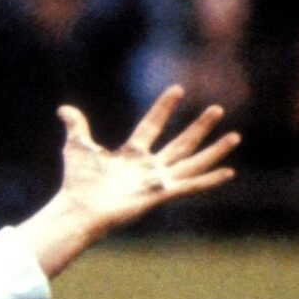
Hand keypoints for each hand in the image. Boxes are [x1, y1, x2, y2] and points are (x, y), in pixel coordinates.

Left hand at [19, 86, 238, 277]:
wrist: (78, 209)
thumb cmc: (77, 183)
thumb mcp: (77, 147)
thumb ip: (76, 127)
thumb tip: (63, 109)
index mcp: (131, 155)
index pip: (151, 125)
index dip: (163, 107)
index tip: (177, 89)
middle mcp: (147, 168)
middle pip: (180, 143)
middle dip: (199, 127)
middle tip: (217, 108)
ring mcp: (156, 182)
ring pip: (192, 162)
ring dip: (214, 150)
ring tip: (235, 136)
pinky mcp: (160, 195)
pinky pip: (190, 186)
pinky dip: (209, 180)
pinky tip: (229, 172)